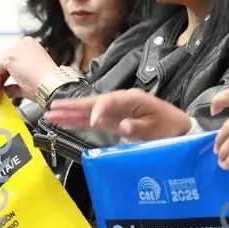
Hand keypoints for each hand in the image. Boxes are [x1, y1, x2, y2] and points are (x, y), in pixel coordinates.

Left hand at [0, 38, 57, 104]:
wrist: (52, 87)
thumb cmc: (46, 87)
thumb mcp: (26, 85)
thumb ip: (13, 86)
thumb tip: (4, 90)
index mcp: (28, 47)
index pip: (8, 61)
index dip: (1, 78)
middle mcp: (22, 44)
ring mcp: (15, 48)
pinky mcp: (9, 56)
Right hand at [44, 89, 192, 140]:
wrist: (178, 128)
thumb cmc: (170, 127)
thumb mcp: (158, 128)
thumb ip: (139, 127)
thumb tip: (122, 126)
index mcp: (131, 99)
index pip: (109, 102)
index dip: (99, 110)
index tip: (94, 121)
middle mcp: (120, 101)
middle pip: (92, 102)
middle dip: (72, 106)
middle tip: (52, 108)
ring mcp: (115, 110)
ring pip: (88, 110)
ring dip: (70, 113)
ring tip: (50, 114)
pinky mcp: (113, 120)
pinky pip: (92, 120)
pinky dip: (78, 121)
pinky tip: (64, 122)